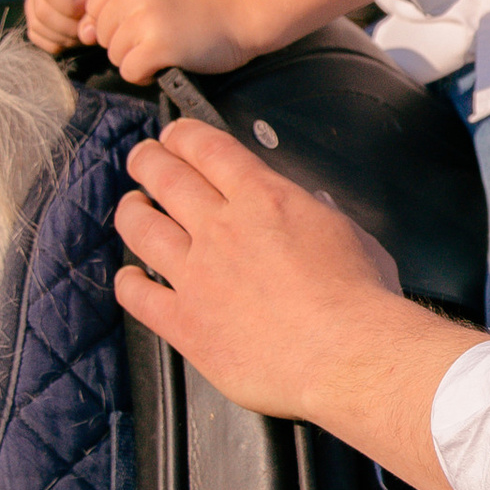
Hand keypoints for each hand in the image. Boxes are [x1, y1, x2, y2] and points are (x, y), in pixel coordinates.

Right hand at [27, 0, 138, 55]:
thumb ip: (108, 5)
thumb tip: (85, 34)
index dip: (72, 8)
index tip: (97, 9)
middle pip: (41, 9)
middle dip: (70, 27)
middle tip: (98, 27)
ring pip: (36, 22)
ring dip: (65, 36)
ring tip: (92, 31)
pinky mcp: (40, 3)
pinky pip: (36, 32)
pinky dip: (57, 41)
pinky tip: (81, 36)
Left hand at [82, 0, 257, 84]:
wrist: (248, 5)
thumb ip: (125, 0)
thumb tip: (86, 33)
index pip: (95, 9)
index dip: (116, 25)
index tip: (143, 28)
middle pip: (103, 35)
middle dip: (126, 45)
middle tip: (159, 41)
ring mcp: (144, 19)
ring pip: (115, 55)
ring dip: (137, 60)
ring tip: (167, 51)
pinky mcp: (158, 46)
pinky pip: (130, 71)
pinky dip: (145, 75)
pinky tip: (168, 64)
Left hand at [114, 121, 480, 489]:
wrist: (346, 354)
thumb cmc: (361, 300)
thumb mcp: (351, 235)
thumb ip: (320, 217)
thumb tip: (310, 208)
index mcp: (265, 200)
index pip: (208, 149)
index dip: (184, 135)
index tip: (175, 135)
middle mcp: (222, 229)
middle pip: (166, 177)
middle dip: (148, 161)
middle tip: (143, 159)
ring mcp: (196, 275)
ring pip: (141, 228)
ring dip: (131, 211)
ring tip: (130, 207)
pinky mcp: (184, 322)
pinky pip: (138, 296)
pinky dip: (128, 282)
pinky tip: (129, 279)